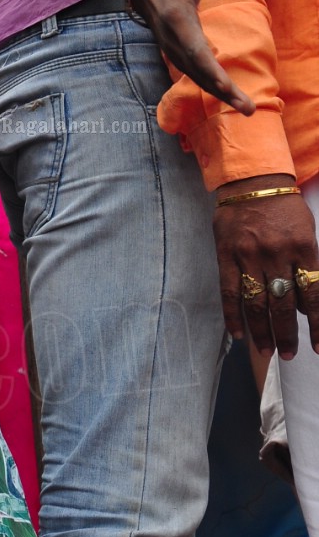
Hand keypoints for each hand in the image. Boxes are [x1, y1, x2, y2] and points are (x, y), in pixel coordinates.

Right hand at [129, 0, 253, 114]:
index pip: (195, 51)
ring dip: (219, 94)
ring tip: (245, 108)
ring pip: (196, 76)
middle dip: (222, 92)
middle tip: (248, 109)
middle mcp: (172, 40)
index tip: (227, 87)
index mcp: (177, 20)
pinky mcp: (175, 52)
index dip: (211, 70)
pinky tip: (226, 96)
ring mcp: (172, 49)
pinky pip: (194, 73)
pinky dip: (210, 86)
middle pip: (198, 72)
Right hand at [214, 182, 318, 358]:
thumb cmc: (284, 208)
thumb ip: (307, 268)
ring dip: (262, 331)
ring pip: (256, 303)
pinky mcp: (226, 256)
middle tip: (290, 355)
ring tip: (268, 351)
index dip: (317, 324)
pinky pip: (229, 292)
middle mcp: (277, 254)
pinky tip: (238, 334)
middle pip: (283, 305)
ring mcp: (249, 256)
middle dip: (288, 334)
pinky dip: (233, 316)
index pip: (313, 295)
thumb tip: (305, 306)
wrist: (252, 181)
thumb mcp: (307, 233)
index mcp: (303, 248)